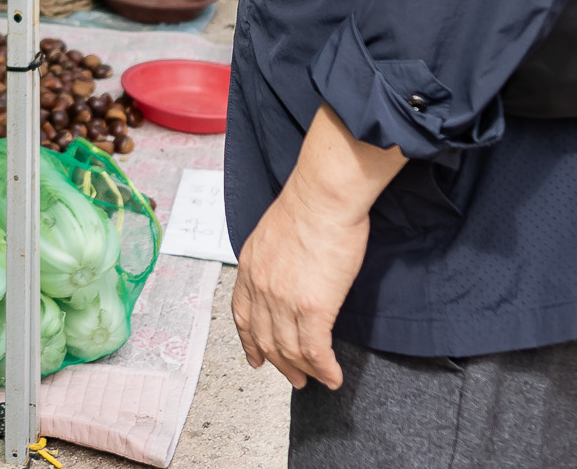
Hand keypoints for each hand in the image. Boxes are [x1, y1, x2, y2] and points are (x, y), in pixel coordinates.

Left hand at [232, 166, 370, 389]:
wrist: (324, 195)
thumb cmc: (310, 203)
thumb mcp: (274, 232)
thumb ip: (273, 258)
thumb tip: (289, 273)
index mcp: (250, 266)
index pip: (242, 315)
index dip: (248, 341)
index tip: (255, 357)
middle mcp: (260, 287)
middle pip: (265, 338)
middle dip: (280, 363)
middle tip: (295, 378)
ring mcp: (284, 299)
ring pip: (290, 350)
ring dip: (305, 370)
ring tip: (318, 380)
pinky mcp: (313, 307)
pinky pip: (315, 350)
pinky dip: (324, 369)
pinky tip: (334, 376)